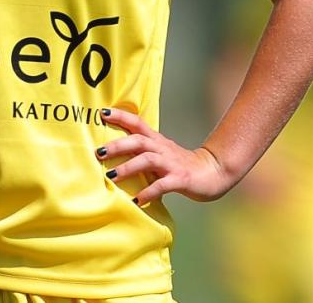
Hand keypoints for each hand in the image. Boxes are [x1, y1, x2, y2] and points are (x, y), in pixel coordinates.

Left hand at [95, 108, 237, 204]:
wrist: (213, 172)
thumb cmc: (180, 164)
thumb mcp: (160, 153)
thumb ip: (141, 151)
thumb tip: (112, 154)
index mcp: (156, 140)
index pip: (137, 122)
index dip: (120, 115)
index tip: (101, 112)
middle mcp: (162, 148)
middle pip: (138, 140)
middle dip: (118, 145)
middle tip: (99, 153)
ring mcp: (172, 164)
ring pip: (147, 160)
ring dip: (128, 167)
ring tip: (111, 176)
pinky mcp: (181, 179)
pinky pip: (162, 185)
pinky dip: (148, 192)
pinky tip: (137, 200)